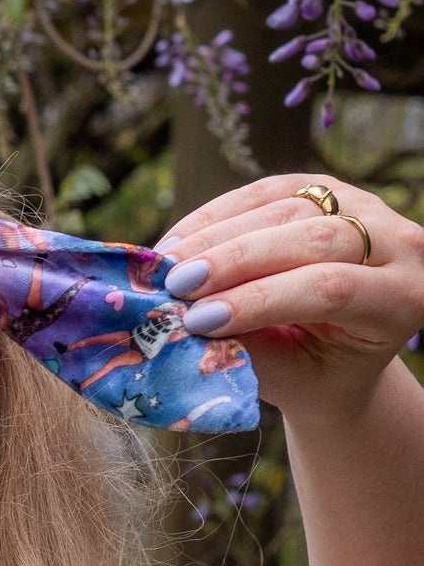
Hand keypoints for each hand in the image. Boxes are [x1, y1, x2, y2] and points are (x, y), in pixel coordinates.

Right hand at [157, 174, 423, 418]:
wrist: (341, 356)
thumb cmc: (315, 375)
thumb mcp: (290, 377)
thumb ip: (247, 349)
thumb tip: (182, 322)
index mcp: (404, 299)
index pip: (332, 288)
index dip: (261, 300)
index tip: (197, 321)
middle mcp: (399, 244)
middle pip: (313, 237)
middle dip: (235, 261)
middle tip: (175, 285)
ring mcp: (364, 206)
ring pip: (285, 206)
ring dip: (215, 236)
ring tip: (165, 266)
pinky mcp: (324, 189)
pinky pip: (264, 191)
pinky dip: (213, 216)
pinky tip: (175, 244)